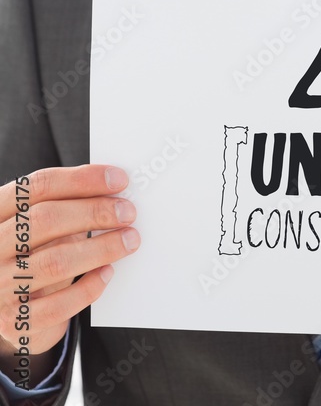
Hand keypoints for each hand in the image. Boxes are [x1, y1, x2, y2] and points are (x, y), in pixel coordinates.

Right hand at [0, 165, 139, 355]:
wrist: (9, 307)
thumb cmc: (33, 253)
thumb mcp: (40, 223)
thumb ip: (67, 203)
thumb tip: (114, 188)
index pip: (38, 186)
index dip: (82, 180)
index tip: (118, 179)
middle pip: (45, 220)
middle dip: (94, 212)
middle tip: (127, 212)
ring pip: (54, 261)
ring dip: (101, 248)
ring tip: (129, 240)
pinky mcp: (15, 321)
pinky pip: (57, 305)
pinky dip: (88, 288)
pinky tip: (107, 273)